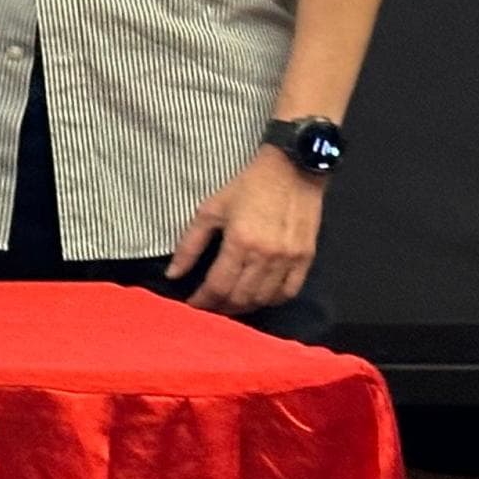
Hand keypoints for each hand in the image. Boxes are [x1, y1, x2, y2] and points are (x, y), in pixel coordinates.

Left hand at [168, 147, 322, 313]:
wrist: (292, 171)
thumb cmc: (246, 187)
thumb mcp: (210, 210)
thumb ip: (190, 244)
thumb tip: (173, 274)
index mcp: (239, 242)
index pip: (218, 285)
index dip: (203, 300)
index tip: (192, 304)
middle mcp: (266, 256)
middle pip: (241, 297)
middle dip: (220, 307)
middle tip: (208, 306)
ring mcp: (289, 260)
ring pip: (263, 299)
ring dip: (244, 307)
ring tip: (229, 304)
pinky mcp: (306, 259)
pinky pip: (288, 292)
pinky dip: (270, 300)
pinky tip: (257, 298)